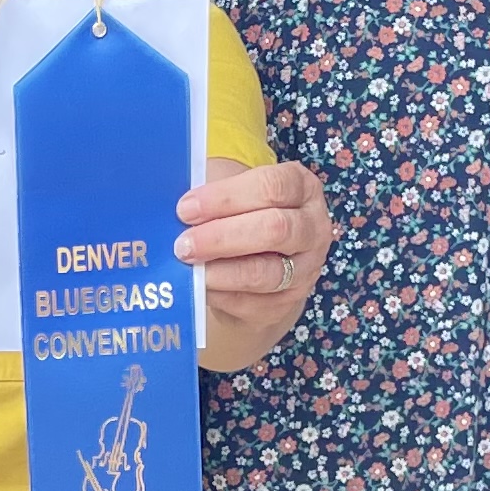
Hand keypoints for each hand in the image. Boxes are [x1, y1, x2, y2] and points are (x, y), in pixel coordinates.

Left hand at [175, 160, 330, 315]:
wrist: (263, 264)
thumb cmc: (243, 218)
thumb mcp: (236, 196)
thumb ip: (213, 197)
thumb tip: (176, 209)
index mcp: (302, 188)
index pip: (272, 186)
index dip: (225, 197)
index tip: (186, 209)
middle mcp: (313, 228)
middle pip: (274, 229)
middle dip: (221, 236)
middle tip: (182, 243)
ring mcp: (305, 270)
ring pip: (263, 272)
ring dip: (219, 271)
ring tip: (187, 265)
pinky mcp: (286, 304)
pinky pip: (250, 302)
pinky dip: (218, 294)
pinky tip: (197, 284)